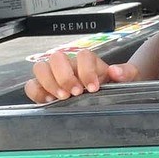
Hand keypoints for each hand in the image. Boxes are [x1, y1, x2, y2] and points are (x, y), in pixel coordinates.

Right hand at [24, 50, 139, 103]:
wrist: (107, 94)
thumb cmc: (114, 85)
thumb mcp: (127, 78)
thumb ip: (126, 72)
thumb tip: (116, 71)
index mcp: (87, 61)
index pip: (83, 55)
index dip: (86, 71)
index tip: (93, 87)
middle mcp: (68, 65)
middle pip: (57, 57)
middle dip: (65, 76)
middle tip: (75, 93)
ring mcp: (54, 75)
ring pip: (40, 68)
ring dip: (50, 82)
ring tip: (62, 97)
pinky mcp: (43, 89)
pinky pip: (31, 86)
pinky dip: (37, 92)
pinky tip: (49, 102)